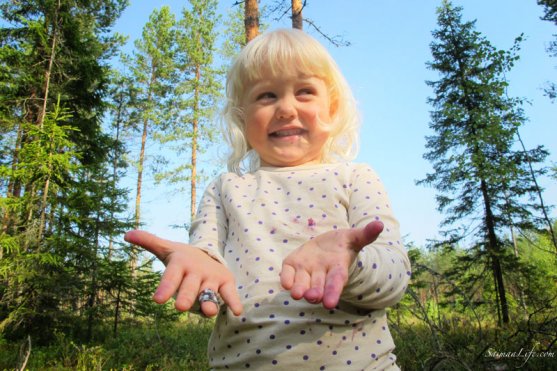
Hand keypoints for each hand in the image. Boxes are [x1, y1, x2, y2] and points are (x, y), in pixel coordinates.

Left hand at [124, 230, 242, 316]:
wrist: (208, 254)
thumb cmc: (182, 258)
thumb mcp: (167, 249)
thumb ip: (149, 242)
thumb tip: (126, 235)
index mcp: (180, 264)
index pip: (171, 276)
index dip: (165, 287)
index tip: (157, 300)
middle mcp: (196, 271)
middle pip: (190, 286)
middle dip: (187, 296)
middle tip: (180, 307)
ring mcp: (212, 278)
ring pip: (209, 292)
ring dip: (210, 302)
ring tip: (209, 311)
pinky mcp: (226, 283)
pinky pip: (229, 293)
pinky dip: (233, 301)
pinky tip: (236, 311)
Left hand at [280, 221, 382, 308]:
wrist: (325, 245)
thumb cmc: (342, 244)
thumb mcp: (353, 237)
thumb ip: (365, 234)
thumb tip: (379, 224)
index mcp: (337, 269)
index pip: (336, 282)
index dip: (332, 292)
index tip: (329, 304)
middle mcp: (321, 274)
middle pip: (318, 286)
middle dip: (315, 293)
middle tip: (311, 298)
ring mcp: (306, 271)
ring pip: (302, 283)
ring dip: (299, 289)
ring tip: (297, 294)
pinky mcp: (293, 265)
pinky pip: (288, 273)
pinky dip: (286, 278)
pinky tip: (284, 283)